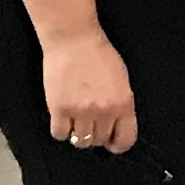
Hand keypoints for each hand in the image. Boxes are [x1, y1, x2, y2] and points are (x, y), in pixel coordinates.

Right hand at [44, 27, 137, 153]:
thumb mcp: (121, 79)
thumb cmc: (98, 54)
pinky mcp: (59, 109)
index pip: (125, 139)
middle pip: (99, 141)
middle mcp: (104, 111)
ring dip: (78, 135)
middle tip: (90, 125)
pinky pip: (60, 134)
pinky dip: (61, 130)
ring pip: (80, 141)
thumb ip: (121, 103)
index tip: (112, 143)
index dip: (118, 144)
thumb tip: (117, 123)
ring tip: (76, 122)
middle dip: (96, 136)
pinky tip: (63, 119)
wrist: (74, 39)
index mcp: (124, 103)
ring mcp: (81, 111)